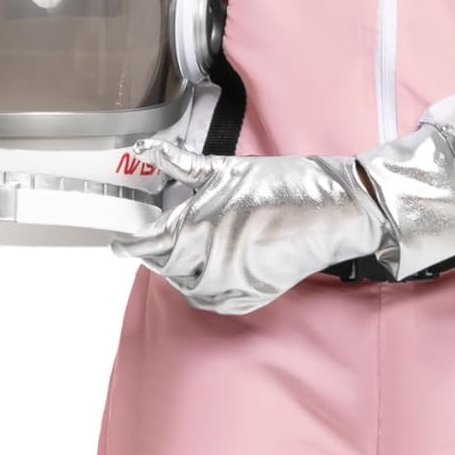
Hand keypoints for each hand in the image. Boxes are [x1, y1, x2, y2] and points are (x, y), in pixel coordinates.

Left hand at [113, 137, 391, 313]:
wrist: (335, 208)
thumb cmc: (285, 183)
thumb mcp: (227, 168)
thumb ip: (181, 164)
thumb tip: (146, 150)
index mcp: (202, 225)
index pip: (152, 244)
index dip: (132, 245)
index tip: (120, 244)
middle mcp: (214, 259)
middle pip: (168, 268)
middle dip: (158, 256)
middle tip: (156, 244)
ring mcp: (236, 282)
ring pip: (190, 289)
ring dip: (180, 275)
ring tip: (183, 258)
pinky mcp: (256, 295)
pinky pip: (217, 305)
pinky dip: (205, 293)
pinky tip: (207, 276)